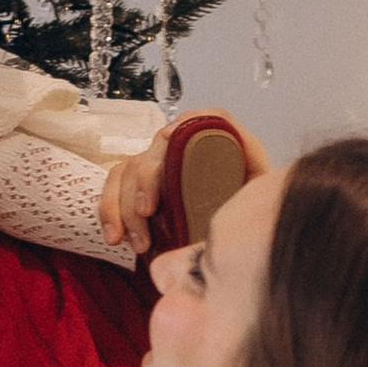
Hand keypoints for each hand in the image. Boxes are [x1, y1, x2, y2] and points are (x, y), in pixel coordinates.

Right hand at [98, 107, 273, 256]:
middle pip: (153, 152)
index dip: (179, 130)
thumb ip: (251, 171)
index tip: (166, 140)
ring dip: (123, 206)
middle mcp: (182, 152)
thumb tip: (232, 154)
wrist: (235, 243)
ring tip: (135, 241)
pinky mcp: (139, 190)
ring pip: (127, 171)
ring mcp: (157, 169)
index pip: (199, 122)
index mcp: (215, 148)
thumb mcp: (258, 191)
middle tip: (147, 213)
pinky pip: (114, 190)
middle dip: (143, 182)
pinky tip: (115, 238)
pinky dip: (109, 213)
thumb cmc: (245, 214)